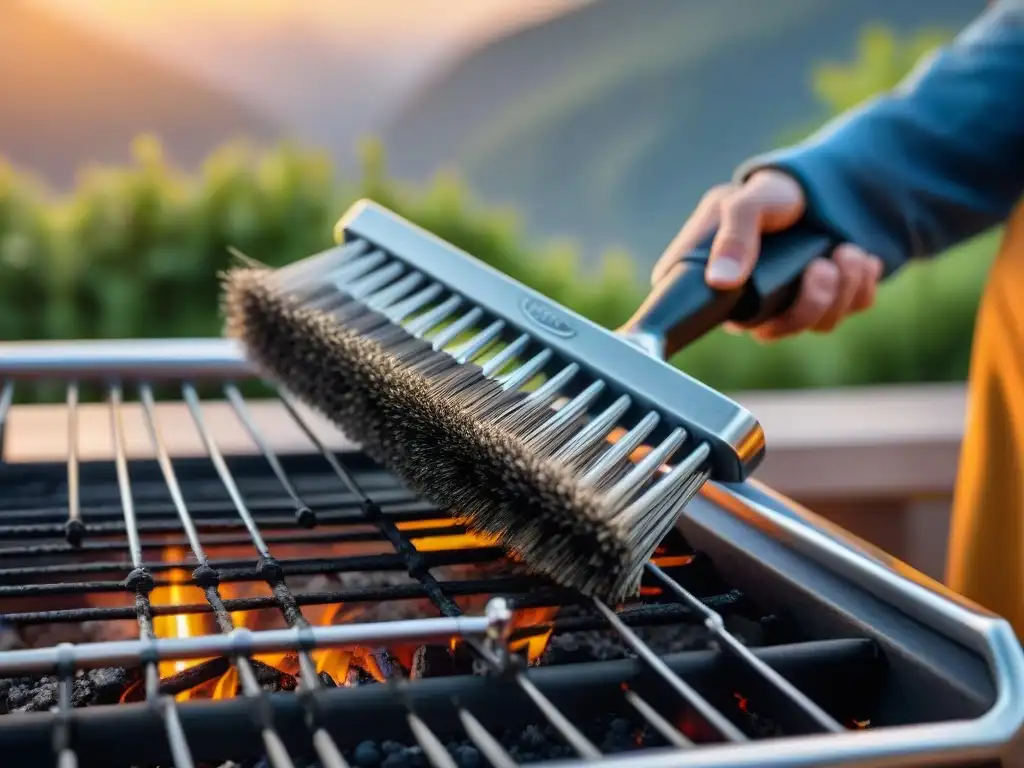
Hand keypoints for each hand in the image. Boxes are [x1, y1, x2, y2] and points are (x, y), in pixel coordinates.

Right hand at [652, 170, 883, 340]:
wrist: (818, 183)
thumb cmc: (771, 193)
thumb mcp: (748, 203)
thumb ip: (734, 236)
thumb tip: (721, 281)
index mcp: (718, 282)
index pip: (718, 322)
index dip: (753, 317)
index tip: (779, 284)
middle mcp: (751, 301)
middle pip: (774, 331)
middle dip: (809, 302)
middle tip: (822, 266)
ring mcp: (790, 304)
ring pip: (816, 324)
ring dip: (841, 290)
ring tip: (848, 251)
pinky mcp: (829, 299)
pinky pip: (849, 310)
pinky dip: (862, 286)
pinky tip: (862, 258)